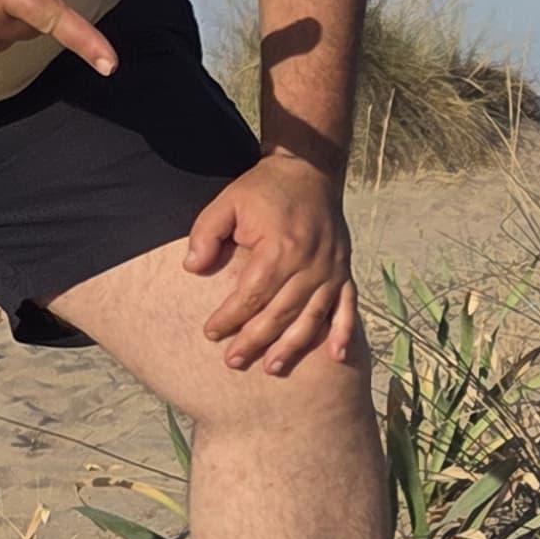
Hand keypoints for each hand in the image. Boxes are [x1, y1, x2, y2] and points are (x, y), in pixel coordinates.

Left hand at [184, 152, 360, 374]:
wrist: (307, 170)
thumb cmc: (263, 190)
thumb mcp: (226, 202)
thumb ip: (206, 234)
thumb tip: (192, 268)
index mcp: (280, 247)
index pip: (252, 294)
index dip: (230, 317)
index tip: (210, 333)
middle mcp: (310, 263)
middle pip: (281, 313)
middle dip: (255, 341)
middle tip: (232, 362)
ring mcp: (331, 268)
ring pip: (312, 317)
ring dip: (292, 346)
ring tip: (272, 367)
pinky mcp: (344, 270)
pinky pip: (347, 306)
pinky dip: (344, 333)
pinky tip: (337, 358)